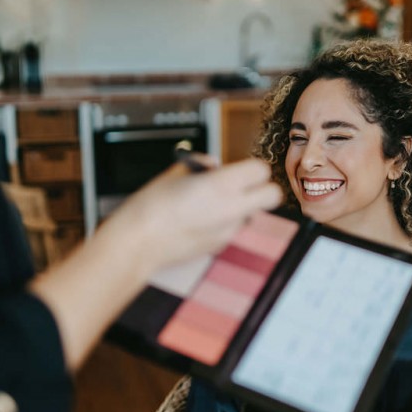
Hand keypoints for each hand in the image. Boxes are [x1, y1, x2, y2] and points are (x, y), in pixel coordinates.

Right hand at [103, 156, 282, 273]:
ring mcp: (229, 230)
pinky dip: (224, 223)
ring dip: (241, 207)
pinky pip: (233, 229)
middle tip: (242, 186)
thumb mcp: (175, 173)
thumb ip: (201, 166)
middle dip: (262, 188)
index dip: (251, 168)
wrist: (138, 243)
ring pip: (252, 214)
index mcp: (222, 184)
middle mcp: (232, 208)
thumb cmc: (151, 206)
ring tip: (211, 205)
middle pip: (273, 195)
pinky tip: (200, 221)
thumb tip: (213, 165)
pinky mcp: (221, 246)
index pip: (261, 170)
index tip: (240, 168)